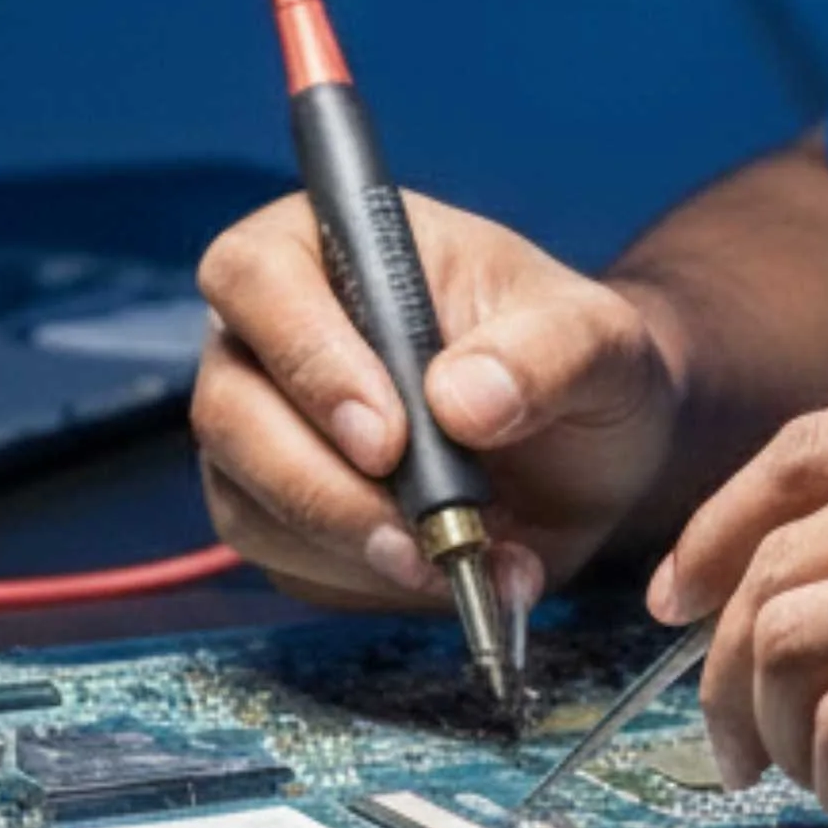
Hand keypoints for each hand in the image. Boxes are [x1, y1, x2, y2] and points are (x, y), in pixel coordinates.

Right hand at [192, 189, 684, 614]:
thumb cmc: (576, 363)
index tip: (387, 435)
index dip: (306, 358)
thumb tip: (464, 399)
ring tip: (460, 557)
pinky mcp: (278, 516)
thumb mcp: (598, 340)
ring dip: (351, 545)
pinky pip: (284, 562)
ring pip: (245, 498)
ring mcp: (264, 430)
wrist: (590, 451)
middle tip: (420, 529)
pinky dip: (365, 582)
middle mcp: (272, 335)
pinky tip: (446, 572)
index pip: (256, 276)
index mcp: (332, 245)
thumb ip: (548, 352)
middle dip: (320, 482)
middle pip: (228, 406)